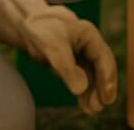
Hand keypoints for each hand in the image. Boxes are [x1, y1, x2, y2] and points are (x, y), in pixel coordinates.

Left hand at [0, 0, 115, 114]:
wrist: (25, 23)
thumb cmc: (41, 29)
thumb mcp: (53, 47)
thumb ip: (67, 67)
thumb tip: (81, 89)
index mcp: (89, 35)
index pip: (104, 58)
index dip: (107, 78)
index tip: (107, 96)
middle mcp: (88, 45)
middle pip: (101, 68)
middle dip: (102, 88)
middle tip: (99, 106)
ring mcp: (80, 54)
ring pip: (91, 75)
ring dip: (92, 92)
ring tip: (91, 110)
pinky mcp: (70, 62)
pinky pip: (81, 78)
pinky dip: (83, 91)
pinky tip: (84, 104)